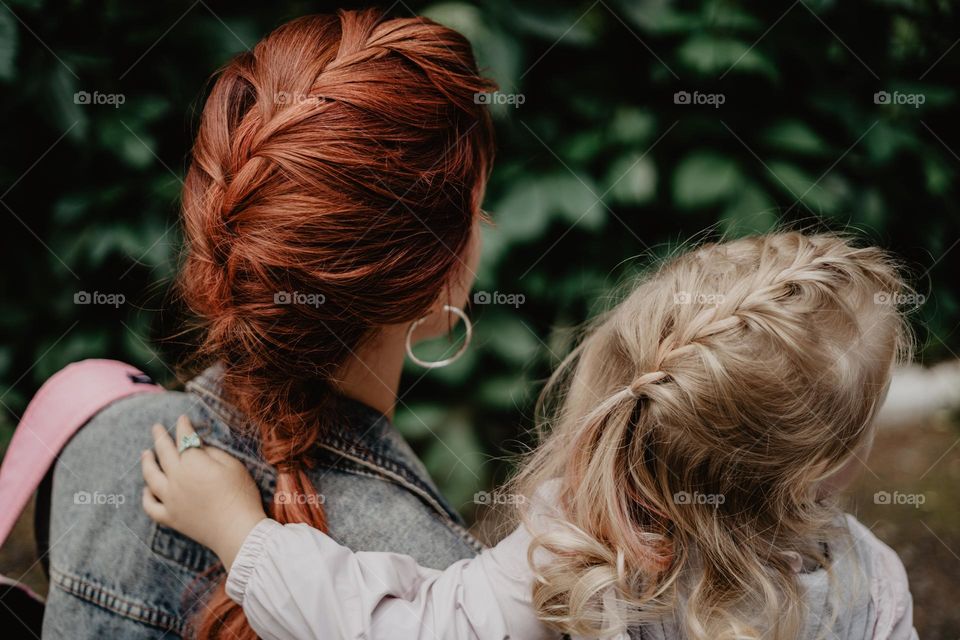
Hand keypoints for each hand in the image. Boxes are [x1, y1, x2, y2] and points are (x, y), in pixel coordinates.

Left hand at [141, 415, 266, 569]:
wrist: (239, 530)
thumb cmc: (241, 495)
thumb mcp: (233, 466)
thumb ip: (213, 453)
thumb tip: (199, 448)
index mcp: (193, 463)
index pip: (184, 439)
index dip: (183, 426)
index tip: (182, 419)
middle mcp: (176, 479)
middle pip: (163, 453)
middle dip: (159, 437)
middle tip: (156, 428)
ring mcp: (170, 499)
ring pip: (150, 477)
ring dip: (146, 463)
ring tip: (144, 454)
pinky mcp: (171, 518)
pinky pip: (150, 506)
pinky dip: (146, 496)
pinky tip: (146, 490)